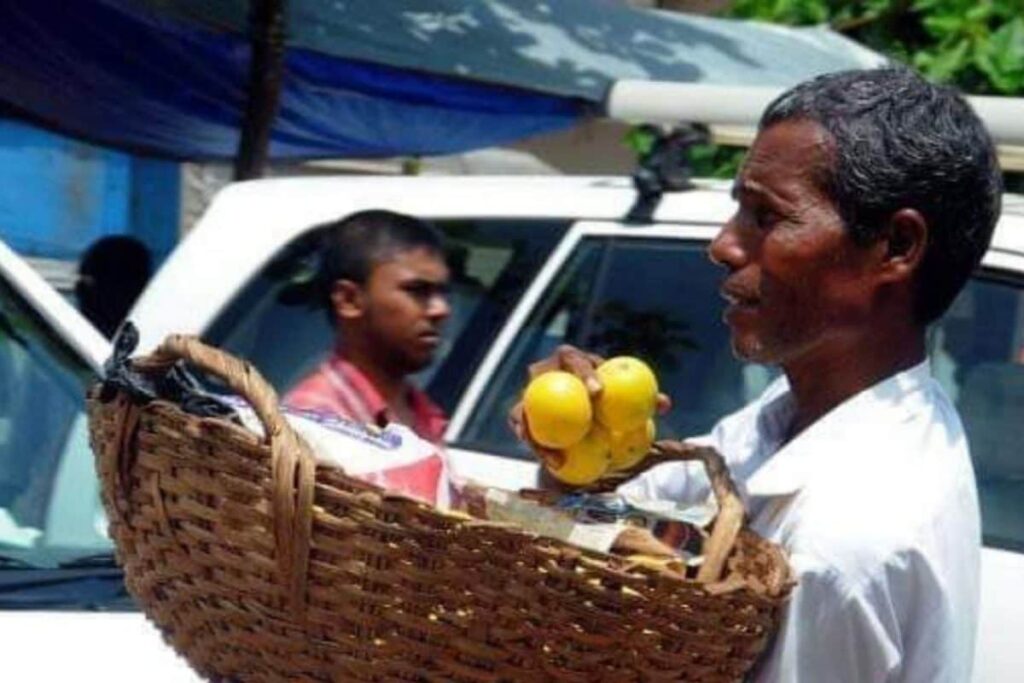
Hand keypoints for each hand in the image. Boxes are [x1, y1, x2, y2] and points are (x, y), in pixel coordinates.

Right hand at [507, 345, 672, 469]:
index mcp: (569, 358)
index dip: (584, 372)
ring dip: (535, 435)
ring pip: (523, 412)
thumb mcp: (622, 395)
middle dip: (553, 397)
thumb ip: (641, 398)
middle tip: (578, 425)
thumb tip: (664, 404)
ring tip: (556, 457)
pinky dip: (539, 449)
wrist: (580, 403)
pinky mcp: (522, 418)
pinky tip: (557, 465)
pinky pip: (526, 434)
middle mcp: (543, 373)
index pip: (574, 359)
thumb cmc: (606, 395)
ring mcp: (528, 395)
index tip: (599, 392)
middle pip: (538, 380)